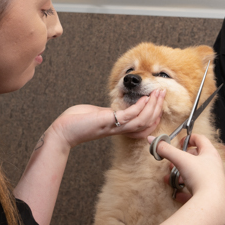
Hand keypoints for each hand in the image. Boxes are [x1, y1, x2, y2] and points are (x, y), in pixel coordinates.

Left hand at [50, 89, 164, 147]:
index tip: (158, 100)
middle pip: (147, 123)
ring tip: (157, 94)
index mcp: (118, 127)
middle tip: (162, 93)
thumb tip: (113, 108)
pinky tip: (144, 99)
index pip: (143, 126)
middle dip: (157, 107)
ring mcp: (114, 126)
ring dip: (152, 106)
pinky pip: (129, 117)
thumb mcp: (97, 115)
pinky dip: (139, 107)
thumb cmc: (76, 122)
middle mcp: (119, 129)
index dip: (154, 114)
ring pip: (142, 120)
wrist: (62, 131)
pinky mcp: (108, 122)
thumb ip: (109, 112)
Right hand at [149, 134, 224, 203]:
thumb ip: (166, 150)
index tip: (178, 144)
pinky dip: (185, 192)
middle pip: (197, 158)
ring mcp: (213, 181)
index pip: (200, 139)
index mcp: (210, 153)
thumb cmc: (201, 177)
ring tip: (173, 179)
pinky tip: (178, 194)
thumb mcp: (181, 160)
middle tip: (172, 164)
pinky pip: (196, 192)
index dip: (189, 139)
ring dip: (182, 176)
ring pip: (195, 175)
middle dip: (182, 160)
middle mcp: (214, 166)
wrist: (213, 203)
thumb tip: (152, 140)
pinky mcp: (210, 195)